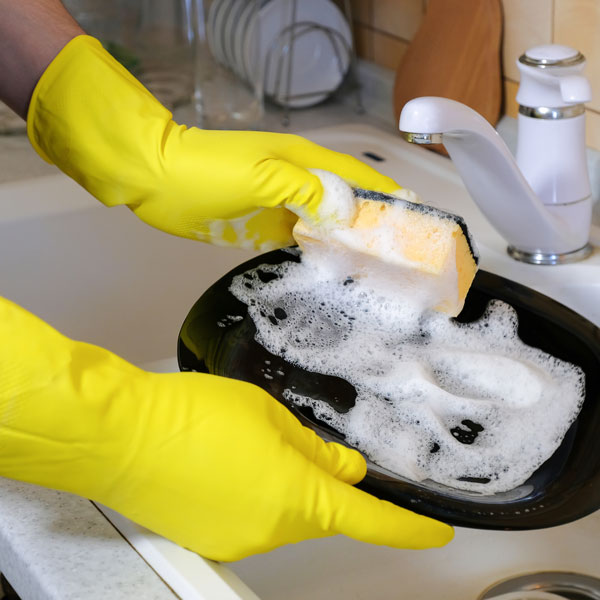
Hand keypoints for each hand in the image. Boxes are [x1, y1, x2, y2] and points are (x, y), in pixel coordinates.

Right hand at [0, 297, 452, 560]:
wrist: (121, 435)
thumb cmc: (191, 414)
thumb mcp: (269, 414)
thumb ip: (313, 447)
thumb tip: (343, 468)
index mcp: (298, 496)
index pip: (369, 521)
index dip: (408, 528)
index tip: (434, 532)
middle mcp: (271, 531)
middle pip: (317, 507)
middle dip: (314, 476)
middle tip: (285, 436)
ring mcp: (237, 540)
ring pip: (280, 510)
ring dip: (274, 481)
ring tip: (235, 444)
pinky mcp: (209, 538)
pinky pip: (247, 516)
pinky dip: (245, 492)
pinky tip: (216, 462)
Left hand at [27, 35, 401, 249]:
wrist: (158, 181)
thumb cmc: (209, 171)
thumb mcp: (262, 175)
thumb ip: (308, 190)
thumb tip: (350, 214)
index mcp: (306, 163)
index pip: (359, 179)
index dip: (388, 198)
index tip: (416, 222)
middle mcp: (302, 184)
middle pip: (348, 205)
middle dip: (375, 226)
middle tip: (402, 258)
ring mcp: (285, 207)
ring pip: (327, 226)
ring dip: (349, 244)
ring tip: (378, 271)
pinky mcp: (268, 228)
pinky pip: (302, 242)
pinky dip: (320, 254)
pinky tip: (334, 272)